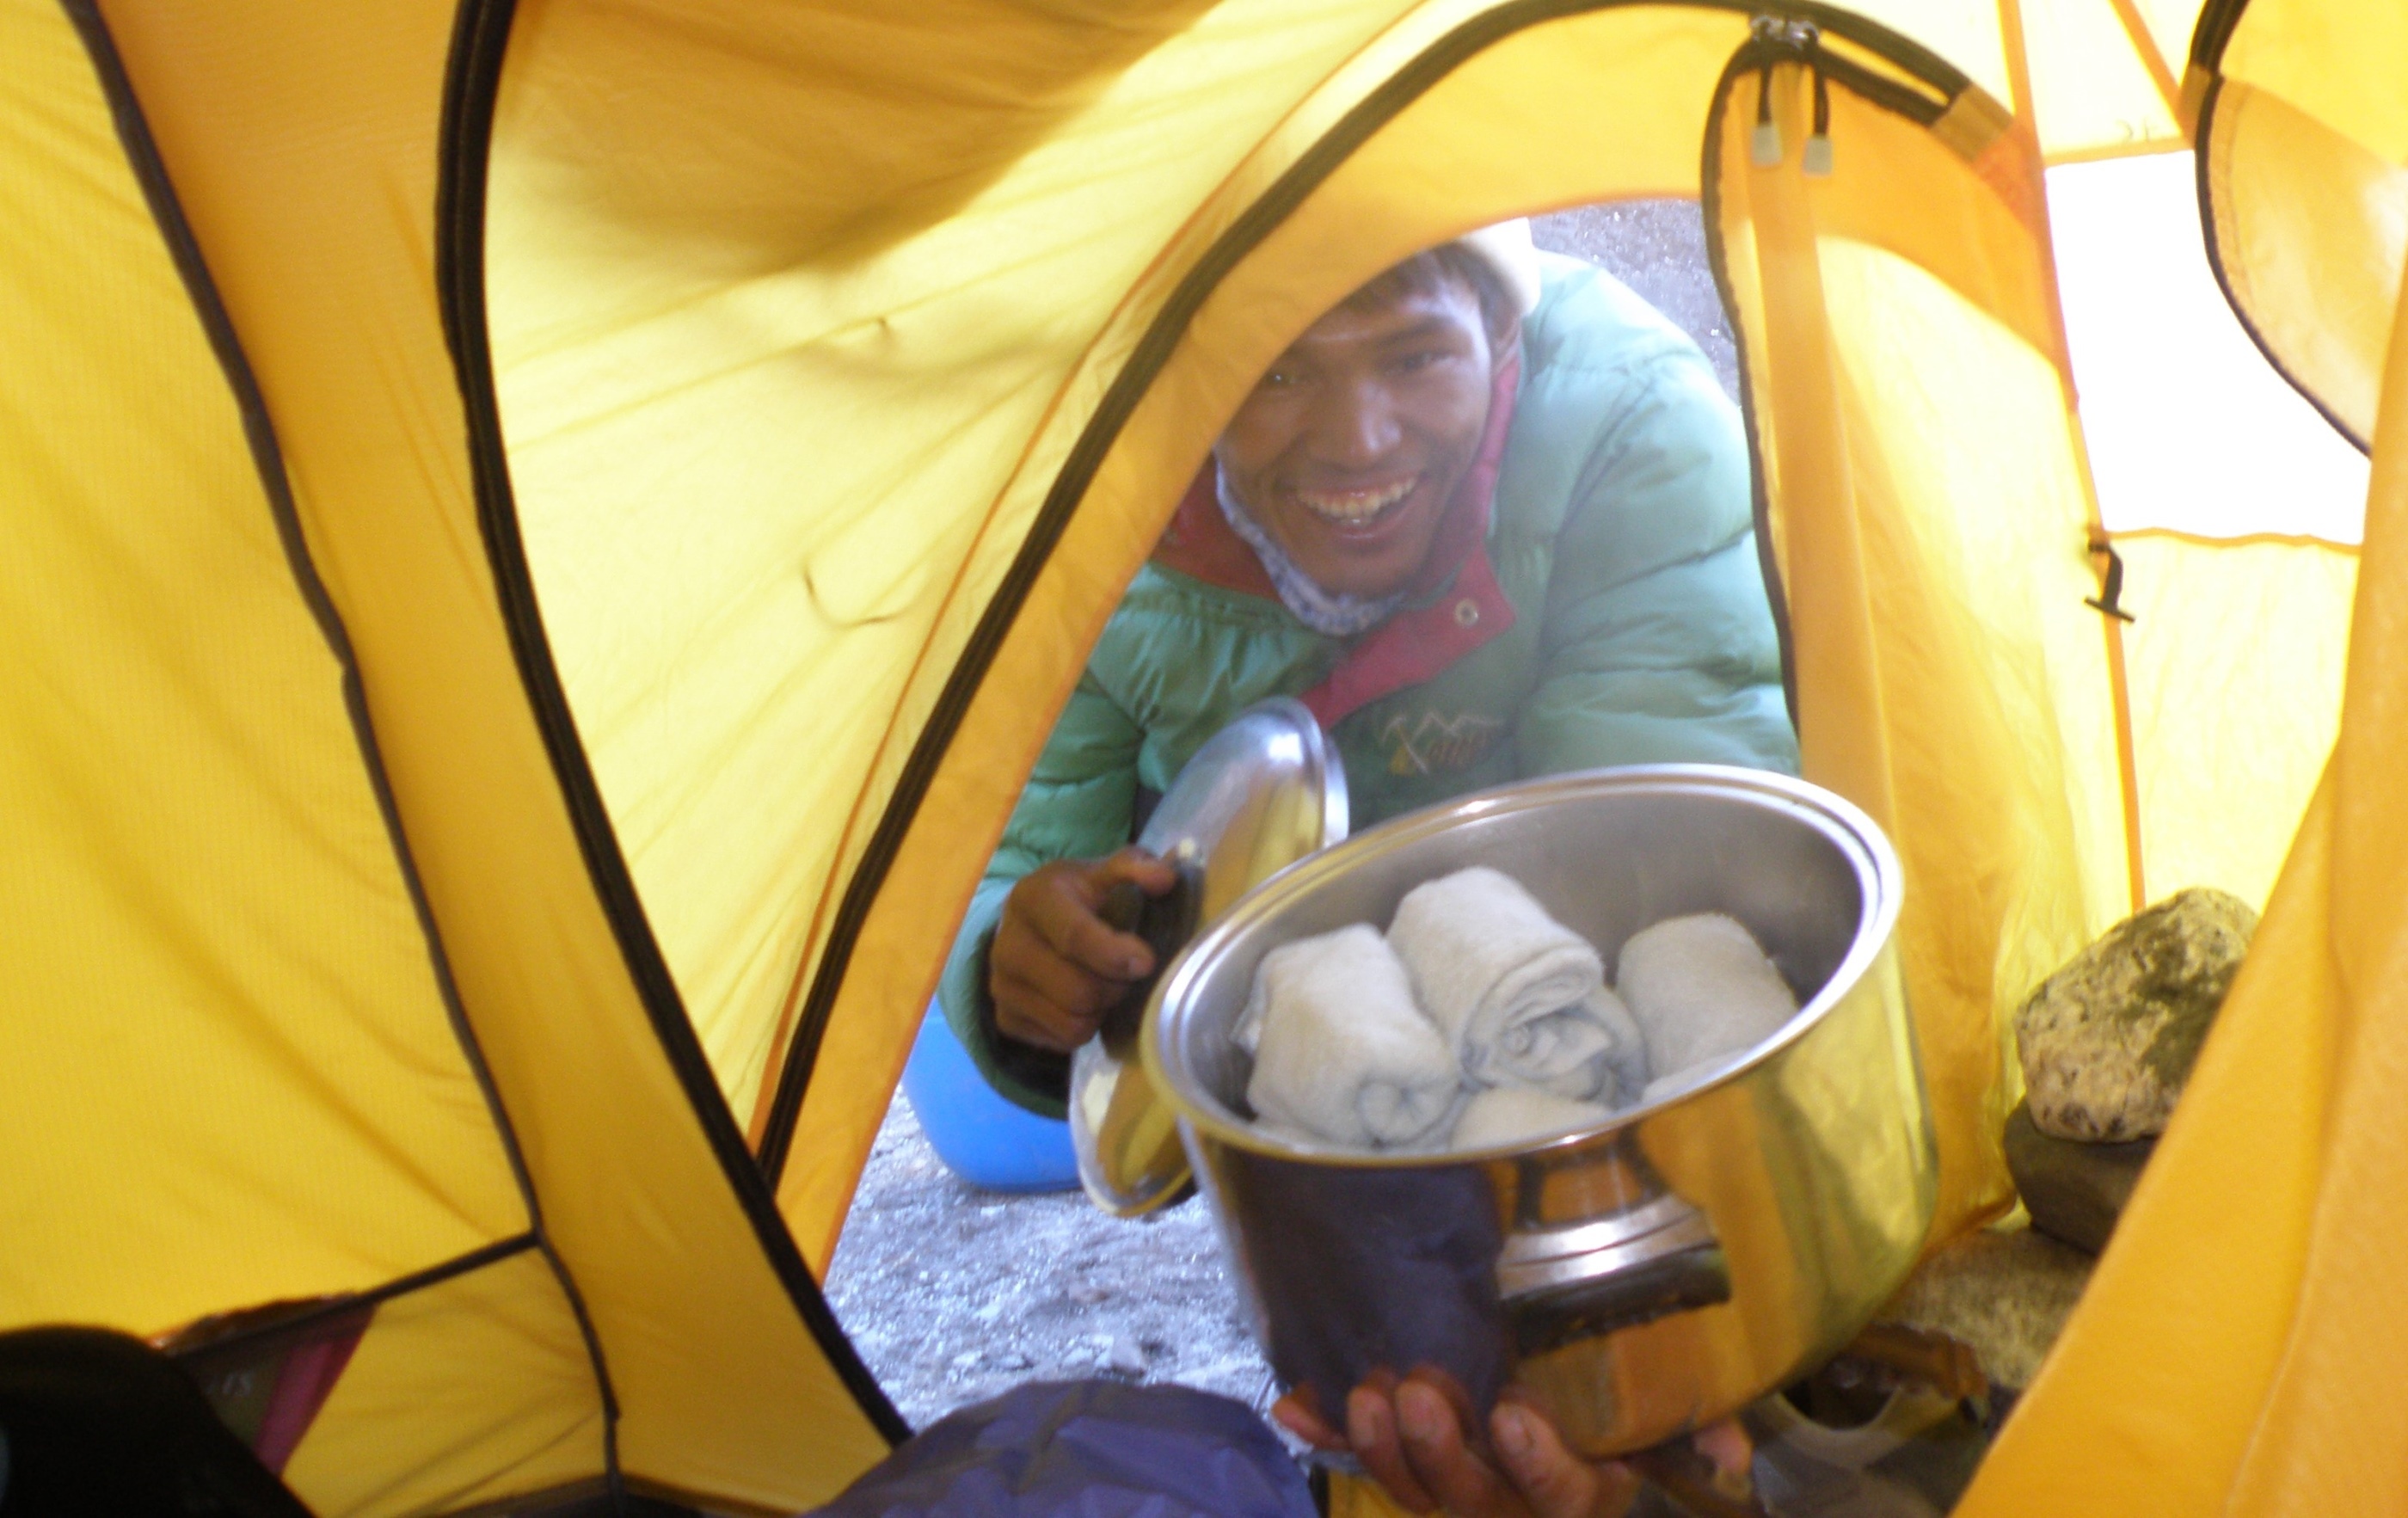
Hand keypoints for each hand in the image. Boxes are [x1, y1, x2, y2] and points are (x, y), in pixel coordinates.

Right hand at [988, 848, 1176, 1051]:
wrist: (1029, 924)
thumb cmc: (1077, 897)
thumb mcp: (1103, 871)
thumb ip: (1135, 867)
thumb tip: (1164, 879)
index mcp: (1033, 898)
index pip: (1074, 937)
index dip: (1115, 954)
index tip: (1146, 961)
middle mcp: (1007, 943)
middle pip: (1078, 991)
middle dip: (1114, 987)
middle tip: (1125, 973)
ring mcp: (1001, 984)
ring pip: (1072, 1023)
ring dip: (1101, 1010)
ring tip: (1104, 984)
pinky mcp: (1004, 1018)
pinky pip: (1061, 1042)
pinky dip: (1081, 1028)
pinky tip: (1082, 1001)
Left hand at [1274, 1370, 1751, 1517]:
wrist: (1583, 1398)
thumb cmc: (1640, 1406)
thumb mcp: (1678, 1419)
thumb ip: (1701, 1427)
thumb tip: (1726, 1454)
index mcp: (1587, 1490)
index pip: (1564, 1497)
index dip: (1538, 1466)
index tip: (1515, 1415)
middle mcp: (1518, 1499)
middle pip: (1472, 1502)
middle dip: (1439, 1453)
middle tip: (1416, 1392)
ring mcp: (1462, 1486)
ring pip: (1416, 1490)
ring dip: (1381, 1448)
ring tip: (1364, 1393)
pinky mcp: (1416, 1463)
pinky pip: (1368, 1461)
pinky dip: (1328, 1436)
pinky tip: (1293, 1407)